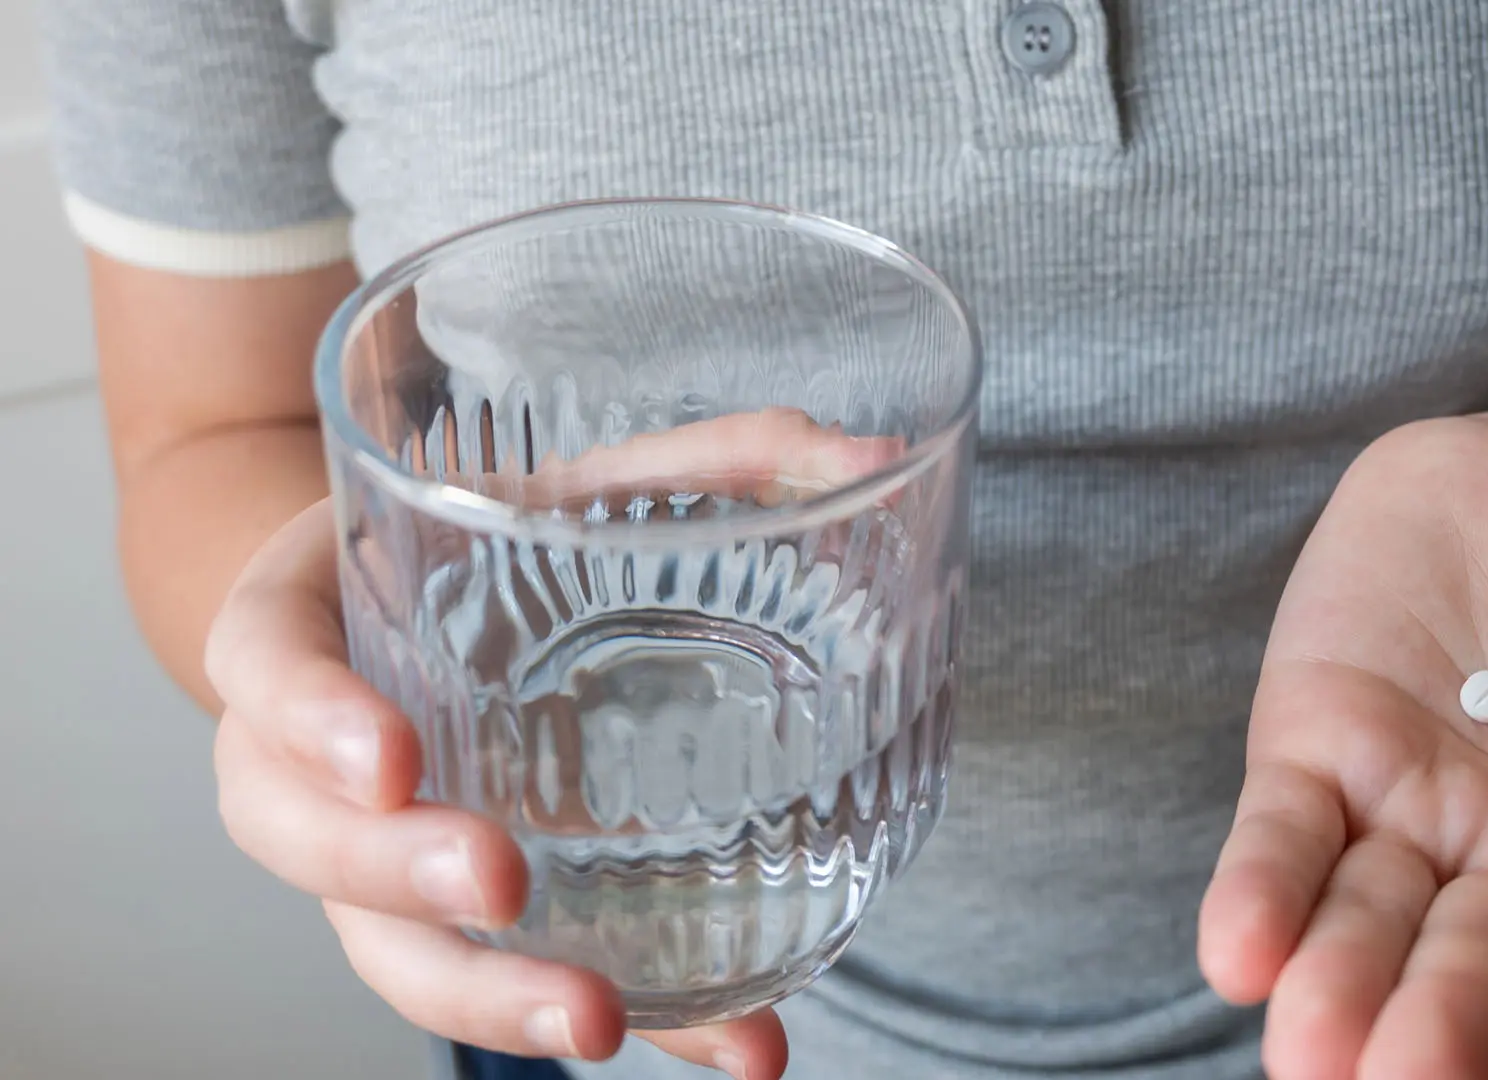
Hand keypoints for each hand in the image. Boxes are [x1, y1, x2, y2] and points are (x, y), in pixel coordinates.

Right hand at [205, 409, 897, 1077]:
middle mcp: (321, 754)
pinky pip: (509, 978)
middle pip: (299, 837)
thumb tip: (876, 452)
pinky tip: (732, 1045)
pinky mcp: (464, 917)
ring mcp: (379, 852)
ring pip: (384, 945)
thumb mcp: (584, 482)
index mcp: (318, 616)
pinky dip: (628, 1019)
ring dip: (484, 998)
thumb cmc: (503, 541)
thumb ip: (719, 460)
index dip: (307, 716)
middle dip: (391, 873)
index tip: (392, 756)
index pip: (264, 660)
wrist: (436, 611)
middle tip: (497, 886)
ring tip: (602, 1024)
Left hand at [1198, 411, 1487, 1078]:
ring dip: (1332, 987)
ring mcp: (1404, 823)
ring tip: (1310, 1048)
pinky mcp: (1316, 752)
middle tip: (1403, 1077)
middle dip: (1439, 1033)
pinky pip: (1283, 835)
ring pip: (1361, 926)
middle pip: (1469, 982)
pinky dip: (1259, 892)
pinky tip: (1241, 950)